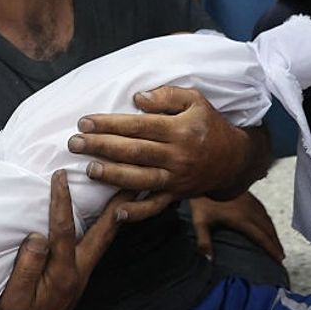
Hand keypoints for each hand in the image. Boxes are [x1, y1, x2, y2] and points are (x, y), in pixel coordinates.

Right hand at [0, 170, 130, 309]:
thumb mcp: (13, 300)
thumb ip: (26, 268)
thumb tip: (36, 234)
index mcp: (64, 274)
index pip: (64, 230)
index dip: (62, 201)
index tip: (60, 175)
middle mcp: (80, 271)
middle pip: (104, 231)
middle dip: (118, 202)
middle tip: (132, 177)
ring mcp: (83, 272)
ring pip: (106, 236)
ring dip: (117, 210)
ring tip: (128, 189)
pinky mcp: (79, 274)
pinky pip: (98, 242)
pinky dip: (106, 223)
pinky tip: (109, 213)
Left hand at [68, 86, 256, 198]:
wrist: (235, 159)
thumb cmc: (210, 125)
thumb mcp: (196, 101)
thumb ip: (168, 96)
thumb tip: (138, 98)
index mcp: (180, 130)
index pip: (138, 126)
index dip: (110, 124)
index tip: (85, 122)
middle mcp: (177, 156)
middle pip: (134, 152)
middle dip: (101, 147)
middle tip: (75, 143)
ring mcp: (176, 179)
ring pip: (140, 179)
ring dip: (112, 176)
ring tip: (89, 169)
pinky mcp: (177, 195)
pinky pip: (155, 206)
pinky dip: (137, 212)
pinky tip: (117, 213)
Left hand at [189, 192, 283, 261]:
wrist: (205, 175)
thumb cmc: (201, 199)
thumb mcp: (200, 222)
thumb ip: (204, 242)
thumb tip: (208, 260)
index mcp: (240, 218)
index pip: (260, 236)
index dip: (271, 248)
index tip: (279, 259)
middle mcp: (249, 210)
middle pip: (267, 229)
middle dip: (276, 243)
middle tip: (282, 256)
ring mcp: (250, 201)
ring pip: (267, 219)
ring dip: (273, 232)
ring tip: (277, 243)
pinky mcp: (248, 195)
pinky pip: (263, 210)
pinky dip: (268, 221)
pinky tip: (267, 224)